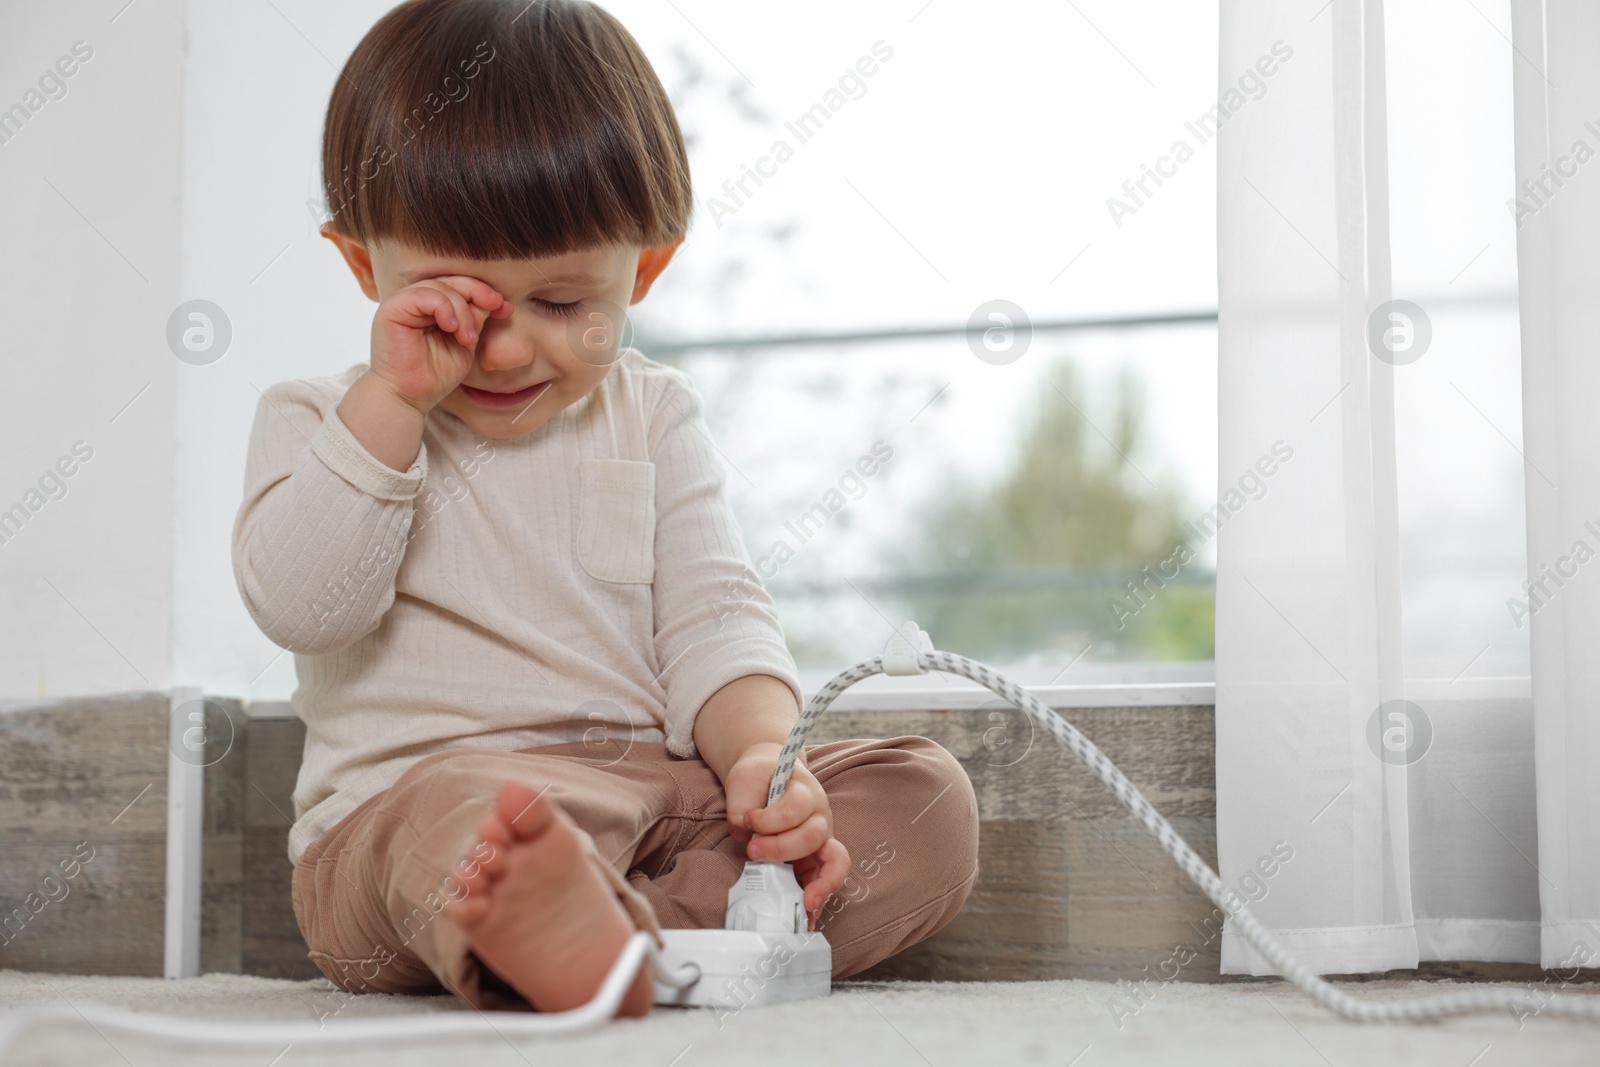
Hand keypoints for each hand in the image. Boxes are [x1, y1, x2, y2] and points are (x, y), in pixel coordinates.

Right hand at [370, 275, 512, 412]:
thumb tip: (494, 300)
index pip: (459, 288)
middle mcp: (416, 301)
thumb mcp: (464, 344)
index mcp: (432, 308)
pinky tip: (451, 328)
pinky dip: (444, 308)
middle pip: (450, 281)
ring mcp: (403, 303)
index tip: (505, 308)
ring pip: (440, 287)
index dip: (483, 293)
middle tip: (496, 306)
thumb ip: (474, 320)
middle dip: (477, 292)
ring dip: (462, 309)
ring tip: (468, 338)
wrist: (409, 398)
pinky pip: (423, 295)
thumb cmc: (434, 376)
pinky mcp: (392, 308)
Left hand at [722, 742, 850, 928]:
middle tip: (753, 852)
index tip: (748, 819)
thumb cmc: (758, 779)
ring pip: (831, 862)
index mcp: (804, 791)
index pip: (796, 807)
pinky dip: (818, 900)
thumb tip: (746, 837)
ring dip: (815, 884)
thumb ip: (742, 809)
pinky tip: (807, 917)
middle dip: (781, 849)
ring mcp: (820, 840)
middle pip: (812, 836)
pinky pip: (825, 881)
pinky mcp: (813, 861)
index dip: (770, 818)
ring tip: (803, 906)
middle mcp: (819, 816)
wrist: (765, 776)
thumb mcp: (745, 784)